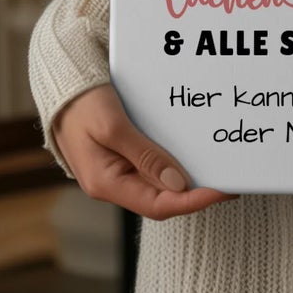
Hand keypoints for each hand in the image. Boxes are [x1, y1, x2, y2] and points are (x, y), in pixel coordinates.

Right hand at [53, 84, 234, 220]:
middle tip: (229, 182)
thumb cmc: (82, 104)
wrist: (62, 87)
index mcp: (106, 183)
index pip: (157, 206)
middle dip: (196, 194)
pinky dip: (175, 165)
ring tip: (217, 171)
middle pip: (162, 200)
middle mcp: (113, 184)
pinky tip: (193, 155)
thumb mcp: (112, 126)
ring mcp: (118, 171)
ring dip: (188, 181)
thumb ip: (144, 155)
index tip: (221, 190)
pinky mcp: (123, 157)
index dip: (192, 202)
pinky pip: (153, 168)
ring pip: (160, 185)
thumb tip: (177, 184)